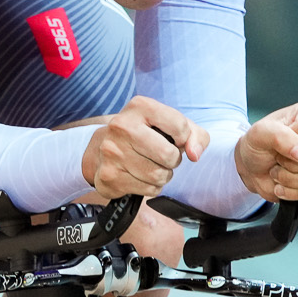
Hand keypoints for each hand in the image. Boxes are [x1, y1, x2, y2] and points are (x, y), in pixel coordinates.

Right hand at [81, 96, 208, 198]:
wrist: (102, 149)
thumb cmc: (146, 135)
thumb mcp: (172, 126)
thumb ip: (195, 135)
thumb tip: (195, 154)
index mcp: (139, 106)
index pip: (180, 126)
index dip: (184, 138)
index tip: (175, 140)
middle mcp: (121, 126)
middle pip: (168, 154)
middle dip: (173, 160)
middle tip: (163, 157)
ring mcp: (112, 151)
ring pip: (158, 175)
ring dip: (162, 176)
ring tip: (151, 166)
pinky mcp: (109, 176)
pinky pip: (148, 189)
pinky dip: (151, 187)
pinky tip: (140, 177)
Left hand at [235, 99, 297, 202]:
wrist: (257, 168)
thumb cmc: (260, 145)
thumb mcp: (259, 134)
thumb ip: (278, 136)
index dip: (288, 143)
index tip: (276, 146)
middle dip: (292, 167)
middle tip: (278, 164)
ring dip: (292, 182)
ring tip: (280, 176)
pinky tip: (288, 188)